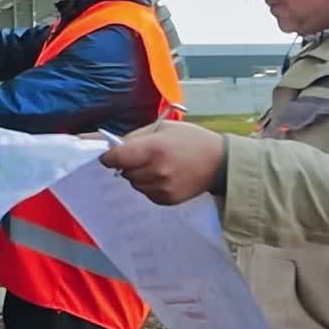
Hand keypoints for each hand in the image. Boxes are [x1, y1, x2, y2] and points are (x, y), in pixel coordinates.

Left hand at [100, 123, 225, 204]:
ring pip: (134, 183)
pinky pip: (146, 193)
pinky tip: (164, 176)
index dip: (109, 156)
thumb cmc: (190, 139)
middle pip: (123, 172)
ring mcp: (162, 188)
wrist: (219, 162)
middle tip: (142, 156)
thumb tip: (111, 145)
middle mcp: (156, 171)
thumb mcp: (163, 128)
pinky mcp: (168, 200)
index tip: (109, 155)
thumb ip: (136, 137)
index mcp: (152, 149)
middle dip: (127, 164)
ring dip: (138, 175)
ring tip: (156, 165)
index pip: (115, 158)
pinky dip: (149, 185)